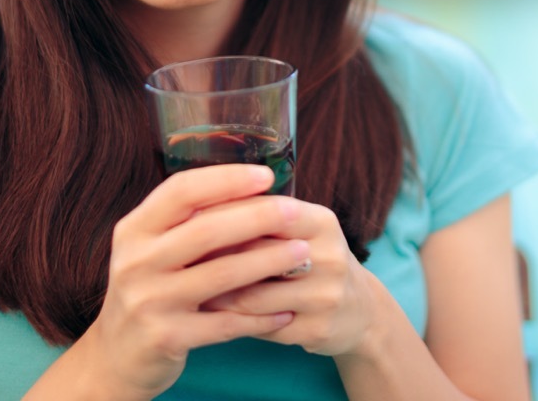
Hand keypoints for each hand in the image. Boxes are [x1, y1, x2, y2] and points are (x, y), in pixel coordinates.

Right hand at [77, 164, 313, 398]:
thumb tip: (251, 188)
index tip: (265, 175)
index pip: (181, 191)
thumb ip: (187, 221)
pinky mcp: (166, 337)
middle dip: (256, 217)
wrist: (117, 355)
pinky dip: (259, 317)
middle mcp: (137, 262)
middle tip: (293, 210)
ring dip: (268, 262)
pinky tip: (285, 311)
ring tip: (302, 253)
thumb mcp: (151, 249)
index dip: (225, 180)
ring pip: (221, 274)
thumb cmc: (149, 289)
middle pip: (205, 230)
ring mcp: (150, 301)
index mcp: (134, 229)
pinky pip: (225, 323)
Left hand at [201, 201, 380, 357]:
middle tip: (177, 258)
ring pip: (253, 295)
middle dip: (212, 256)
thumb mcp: (301, 230)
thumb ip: (261, 218)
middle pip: (255, 252)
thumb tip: (195, 208)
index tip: (186, 221)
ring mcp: (325, 296)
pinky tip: (211, 316)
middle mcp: (329, 256)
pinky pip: (261, 326)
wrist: (360, 312)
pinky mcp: (316, 330)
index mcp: (321, 222)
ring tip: (187, 289)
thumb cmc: (314, 261)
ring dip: (214, 293)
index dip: (223, 216)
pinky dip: (231, 320)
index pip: (265, 211)